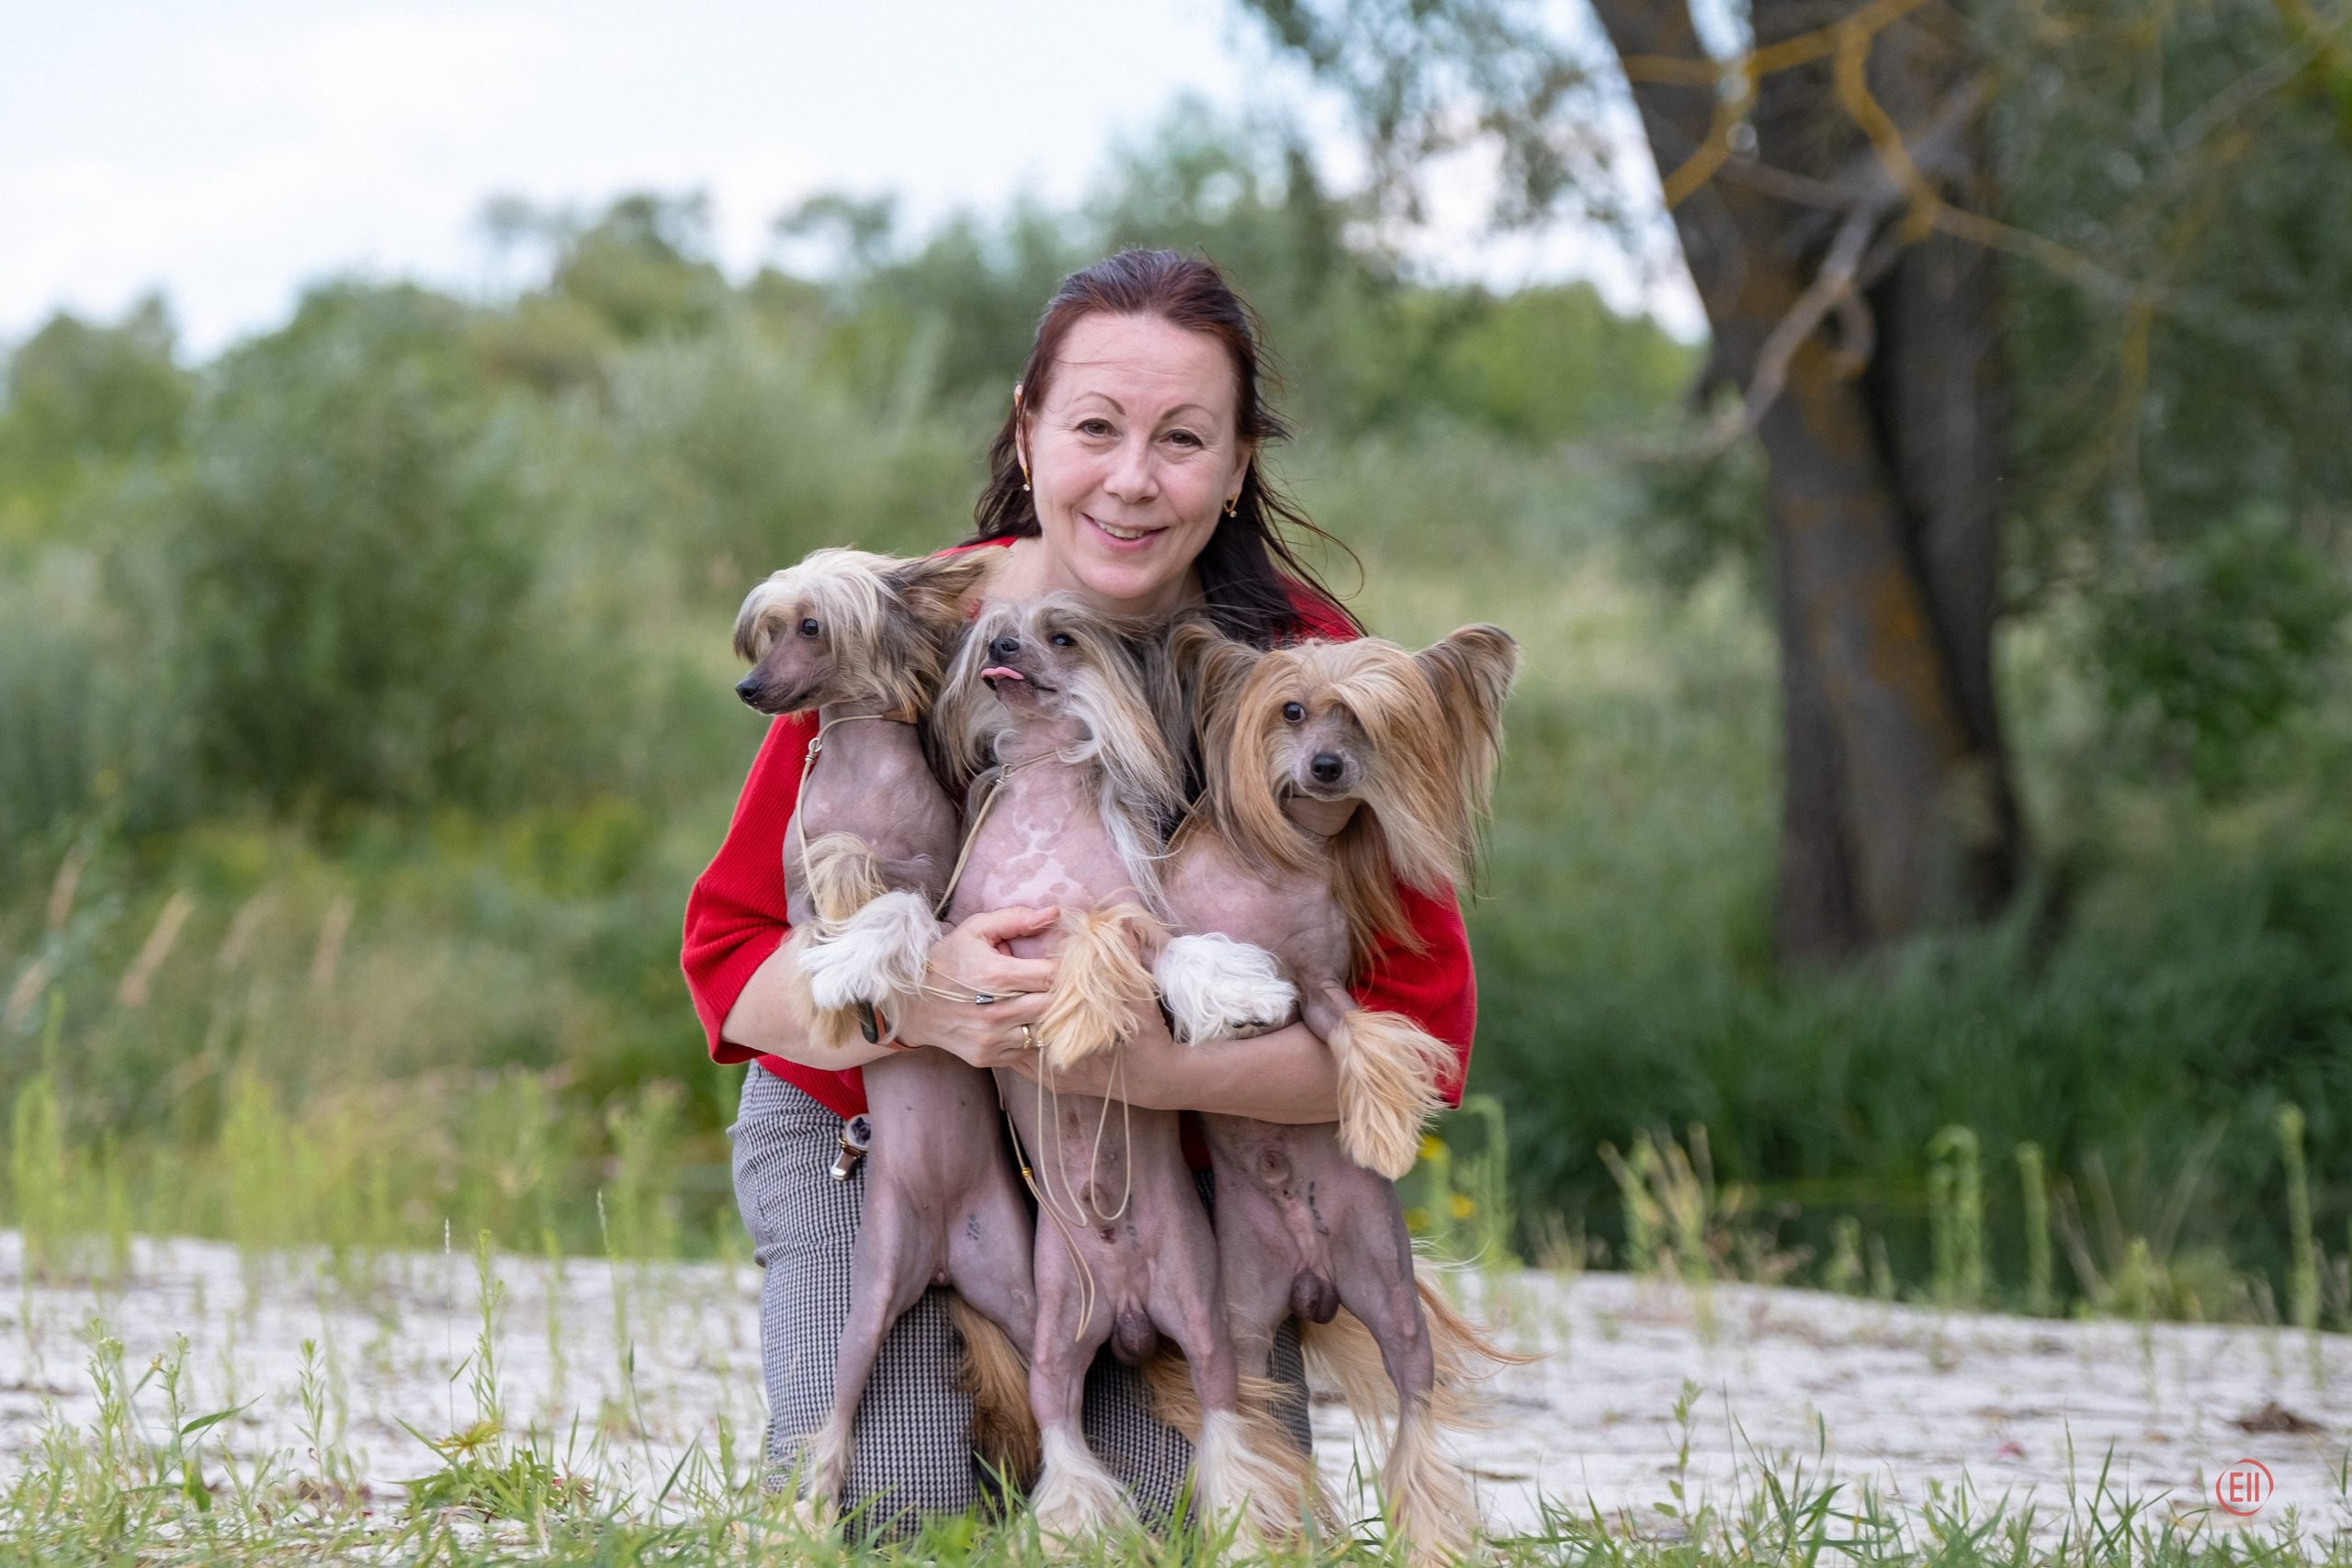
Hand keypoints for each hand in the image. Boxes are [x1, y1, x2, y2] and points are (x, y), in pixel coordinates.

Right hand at [891, 905, 1059, 1069]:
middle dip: (1064, 994)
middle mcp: (995, 1012)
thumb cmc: (946, 962)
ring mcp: (991, 1039)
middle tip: (1066, 984)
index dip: (1067, 969)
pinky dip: (1033, 1036)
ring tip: (1044, 1001)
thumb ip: (1015, 919)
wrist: (911, 1005)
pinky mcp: (988, 1057)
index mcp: (995, 976)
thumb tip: (1053, 913)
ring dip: (1050, 1018)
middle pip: (1054, 1007)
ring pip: (1045, 1032)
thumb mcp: (974, 930)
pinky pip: (1027, 1051)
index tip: (1068, 963)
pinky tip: (1026, 1020)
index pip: (1052, 976)